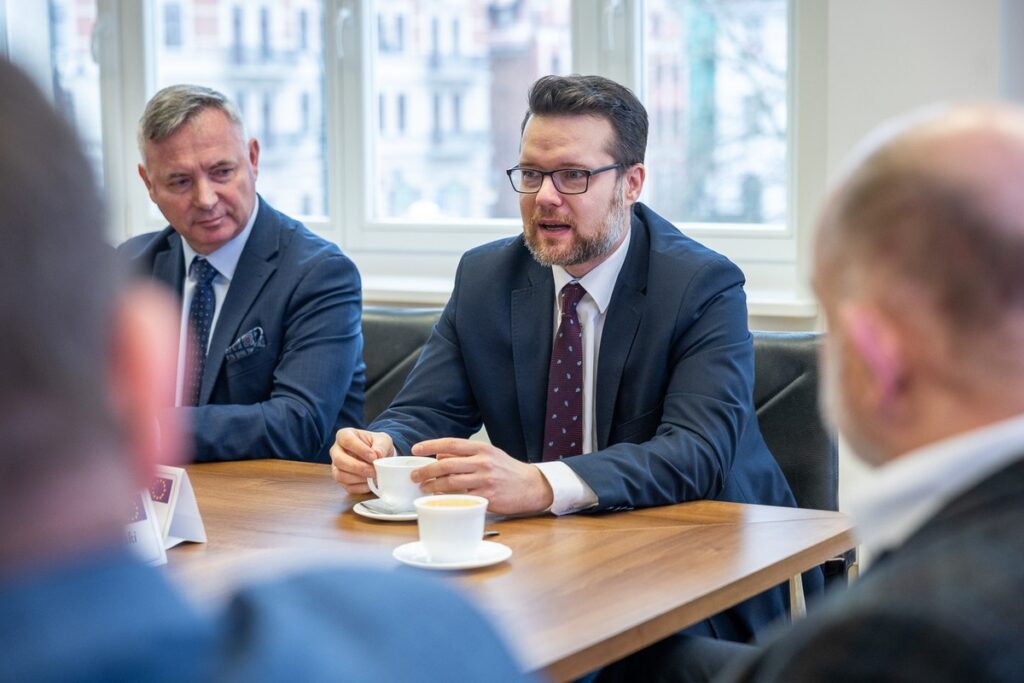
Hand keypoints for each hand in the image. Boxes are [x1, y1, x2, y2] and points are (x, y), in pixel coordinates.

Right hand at [330, 428, 394, 493]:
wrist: (378, 456)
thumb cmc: (378, 445)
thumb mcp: (384, 440)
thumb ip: (381, 446)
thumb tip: (377, 455)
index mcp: (344, 435)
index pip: (347, 440)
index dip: (361, 450)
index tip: (374, 457)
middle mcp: (336, 450)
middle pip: (339, 460)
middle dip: (359, 468)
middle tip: (374, 471)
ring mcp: (336, 466)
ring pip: (340, 475)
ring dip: (359, 478)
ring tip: (373, 476)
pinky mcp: (341, 480)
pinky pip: (347, 487)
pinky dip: (361, 487)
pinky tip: (370, 482)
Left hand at [410, 438, 553, 514]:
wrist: (531, 486)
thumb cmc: (507, 470)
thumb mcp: (488, 455)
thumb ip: (465, 455)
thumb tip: (439, 455)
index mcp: (482, 448)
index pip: (451, 443)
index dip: (430, 445)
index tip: (416, 449)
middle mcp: (483, 462)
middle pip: (446, 464)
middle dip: (426, 471)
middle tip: (415, 476)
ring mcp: (485, 480)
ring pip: (451, 482)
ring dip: (433, 486)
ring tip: (424, 488)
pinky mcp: (487, 496)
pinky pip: (461, 497)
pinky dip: (448, 497)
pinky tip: (440, 498)